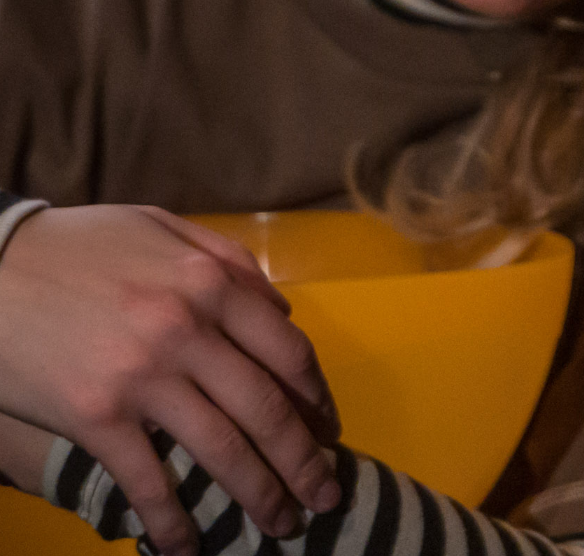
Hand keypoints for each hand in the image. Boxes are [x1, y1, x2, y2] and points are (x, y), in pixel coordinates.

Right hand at [0, 205, 342, 555]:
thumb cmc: (83, 246)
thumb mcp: (168, 230)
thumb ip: (230, 264)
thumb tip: (280, 311)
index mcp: (214, 282)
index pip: (288, 352)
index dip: (316, 399)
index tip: (330, 431)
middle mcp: (190, 329)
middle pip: (267, 407)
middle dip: (304, 460)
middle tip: (326, 497)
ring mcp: (144, 377)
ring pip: (223, 448)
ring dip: (260, 493)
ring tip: (282, 525)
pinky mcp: (96, 417)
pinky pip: (149, 479)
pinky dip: (173, 520)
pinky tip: (188, 547)